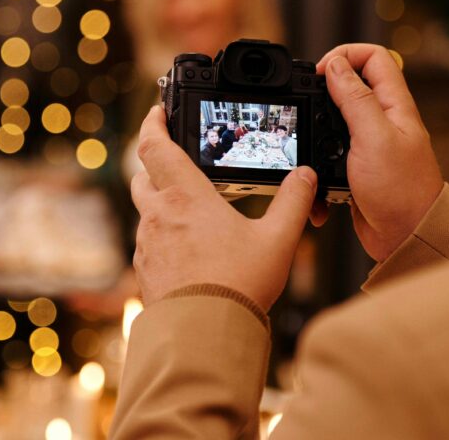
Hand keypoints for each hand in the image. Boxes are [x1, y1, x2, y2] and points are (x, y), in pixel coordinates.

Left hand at [131, 106, 317, 311]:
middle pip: (143, 175)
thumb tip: (305, 176)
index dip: (154, 124)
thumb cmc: (238, 286)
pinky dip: (164, 237)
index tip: (158, 113)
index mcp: (185, 196)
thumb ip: (293, 202)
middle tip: (175, 161)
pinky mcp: (144, 270)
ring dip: (162, 204)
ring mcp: (146, 243)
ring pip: (146, 211)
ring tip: (192, 214)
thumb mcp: (278, 239)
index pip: (155, 145)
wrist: (205, 335)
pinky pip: (149, 242)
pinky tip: (188, 251)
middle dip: (155, 164)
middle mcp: (158, 214)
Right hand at [314, 44, 443, 261]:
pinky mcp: (355, 168)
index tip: (320, 74)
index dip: (344, 55)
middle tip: (305, 109)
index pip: (373, 57)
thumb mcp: (374, 137)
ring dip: (315, 136)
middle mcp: (383, 120)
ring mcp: (369, 144)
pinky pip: (328, 158)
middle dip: (321, 94)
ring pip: (332, 122)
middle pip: (349, 85)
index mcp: (394, 105)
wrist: (407, 238)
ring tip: (309, 147)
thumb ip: (355, 99)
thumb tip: (335, 65)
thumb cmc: (402, 190)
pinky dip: (317, 169)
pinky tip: (318, 182)